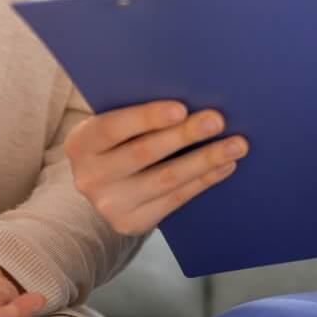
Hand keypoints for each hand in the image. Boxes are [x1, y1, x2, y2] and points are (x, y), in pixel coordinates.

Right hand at [64, 102, 245, 234]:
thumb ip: (134, 111)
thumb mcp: (112, 123)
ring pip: (166, 179)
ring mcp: (109, 205)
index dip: (147, 117)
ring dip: (205, 160)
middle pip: (143, 154)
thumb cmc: (116, 140)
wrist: (103, 186)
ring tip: (236, 144)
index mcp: (80, 143)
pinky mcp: (131, 224)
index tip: (181, 107)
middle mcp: (89, 177)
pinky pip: (175, 199)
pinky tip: (225, 165)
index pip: (112, 127)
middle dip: (184, 135)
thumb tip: (188, 92)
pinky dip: (204, 180)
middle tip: (217, 120)